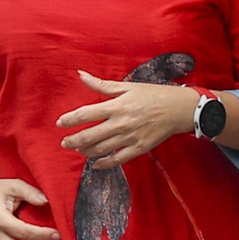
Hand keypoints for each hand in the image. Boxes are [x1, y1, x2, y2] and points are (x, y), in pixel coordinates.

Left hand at [57, 72, 201, 167]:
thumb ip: (102, 85)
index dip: (70, 119)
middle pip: (90, 135)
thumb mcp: (127, 86)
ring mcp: (130, 137)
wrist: (178, 109)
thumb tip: (80, 75)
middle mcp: (121, 123)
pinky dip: (104, 164)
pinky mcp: (139, 148)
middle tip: (64, 143)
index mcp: (116, 105)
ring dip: (86, 151)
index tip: (60, 123)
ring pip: (101, 149)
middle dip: (73, 140)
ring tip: (79, 149)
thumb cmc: (152, 94)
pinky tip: (96, 164)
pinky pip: (117, 159)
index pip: (86, 114)